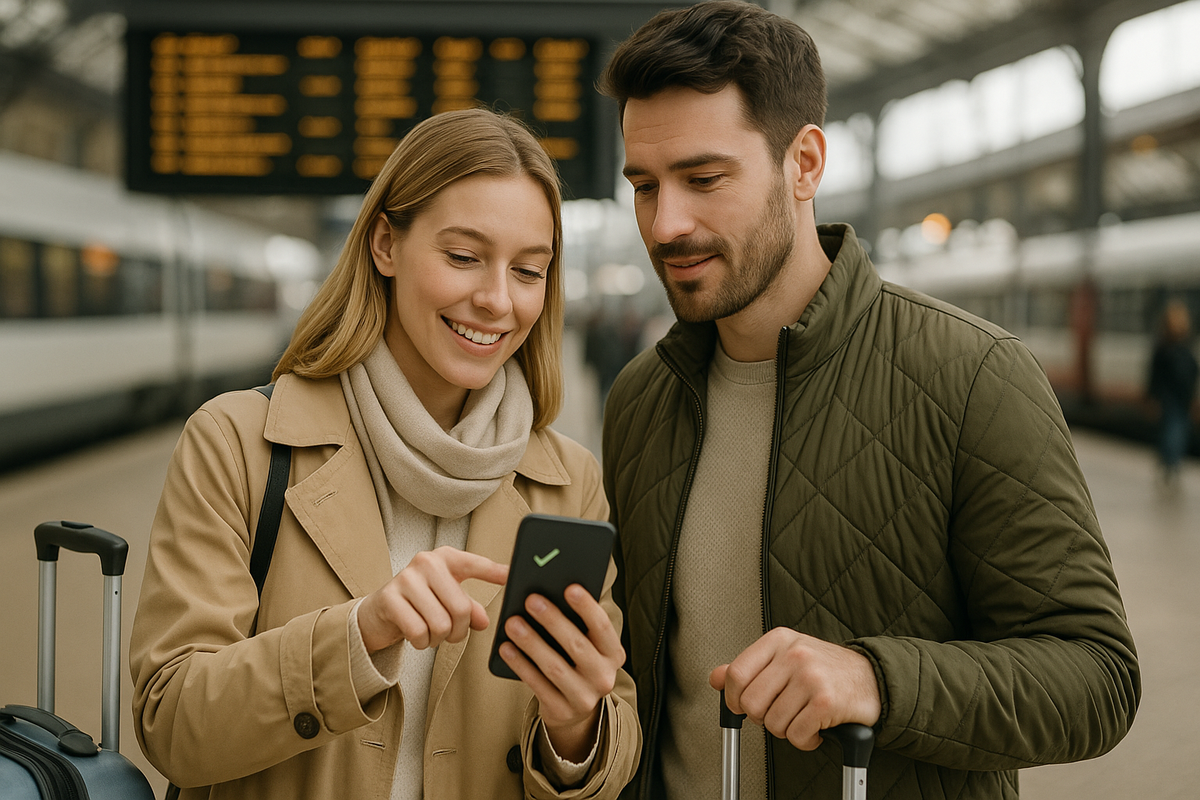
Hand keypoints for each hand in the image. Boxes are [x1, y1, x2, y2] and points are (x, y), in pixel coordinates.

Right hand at [357, 547, 507, 652]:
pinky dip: (422, 642)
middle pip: (461, 608)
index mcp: (446, 558)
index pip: (475, 564)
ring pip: (441, 623)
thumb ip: (469, 609)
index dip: (496, 572)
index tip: (513, 576)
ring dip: (439, 638)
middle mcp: (427, 562)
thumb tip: (485, 621)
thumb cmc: (419, 604)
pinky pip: (419, 632)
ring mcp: (406, 578)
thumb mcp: (447, 601)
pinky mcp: (390, 598)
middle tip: (450, 633)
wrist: (378, 613)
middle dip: (459, 630)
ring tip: (431, 632)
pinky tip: (417, 636)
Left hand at [499, 584, 624, 761]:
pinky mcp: (562, 711)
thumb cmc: (576, 663)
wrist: (574, 709)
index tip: (569, 588)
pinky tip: (506, 648)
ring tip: (512, 623)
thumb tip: (549, 594)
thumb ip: (577, 624)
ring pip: (555, 667)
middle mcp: (604, 677)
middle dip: (553, 620)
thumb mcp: (587, 646)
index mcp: (613, 654)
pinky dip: (520, 665)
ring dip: (532, 642)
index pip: (603, 627)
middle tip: (531, 600)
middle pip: (577, 645)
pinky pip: (537, 685)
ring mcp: (584, 698)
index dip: (587, 607)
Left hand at [709, 627, 880, 751]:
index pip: (736, 674)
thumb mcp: (784, 658)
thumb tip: (715, 678)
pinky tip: (814, 728)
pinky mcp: (827, 701)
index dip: (734, 698)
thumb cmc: (824, 670)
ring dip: (786, 730)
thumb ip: (749, 668)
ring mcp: (811, 676)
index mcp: (779, 640)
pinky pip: (797, 735)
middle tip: (779, 713)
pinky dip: (804, 740)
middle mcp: (794, 654)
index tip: (743, 706)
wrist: (871, 678)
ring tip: (801, 716)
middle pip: (751, 703)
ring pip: (773, 723)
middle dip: (762, 718)